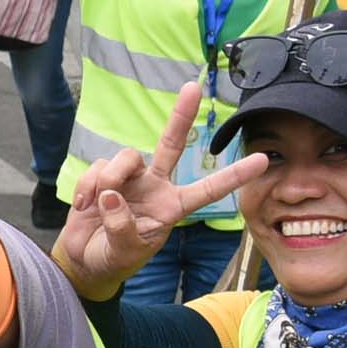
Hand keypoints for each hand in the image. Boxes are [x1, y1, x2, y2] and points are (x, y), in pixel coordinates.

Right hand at [53, 81, 267, 298]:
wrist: (84, 261)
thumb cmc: (113, 259)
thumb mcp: (124, 252)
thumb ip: (121, 226)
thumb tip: (111, 194)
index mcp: (172, 208)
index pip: (208, 190)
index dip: (234, 175)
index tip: (262, 160)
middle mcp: (155, 187)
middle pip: (170, 144)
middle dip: (181, 115)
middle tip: (193, 87)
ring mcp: (129, 180)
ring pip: (126, 157)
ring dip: (110, 176)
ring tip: (98, 201)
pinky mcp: (103, 177)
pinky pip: (98, 168)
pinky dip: (87, 185)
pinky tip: (84, 205)